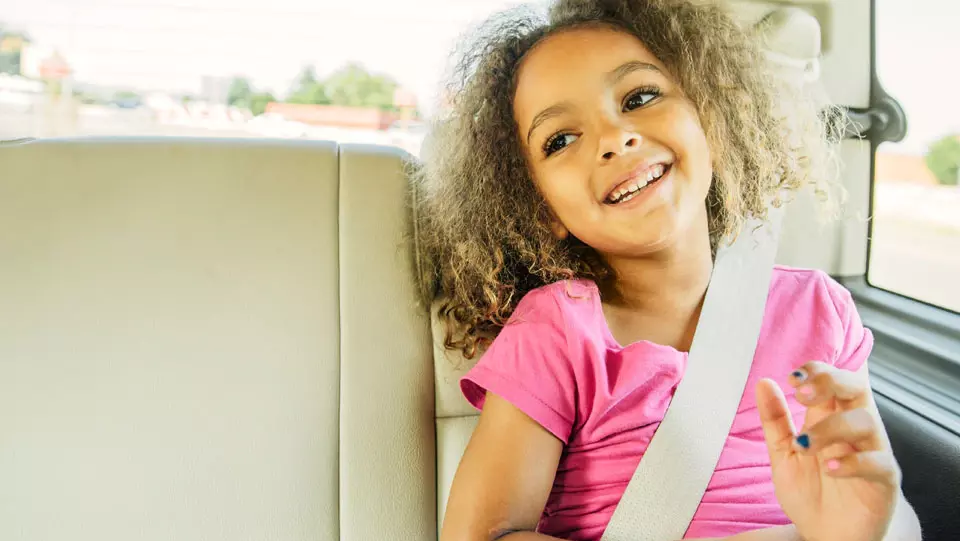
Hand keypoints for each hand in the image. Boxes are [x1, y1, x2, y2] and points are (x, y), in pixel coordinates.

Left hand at [756, 361, 901, 540]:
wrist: (829, 536)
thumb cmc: (812, 491)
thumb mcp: (784, 454)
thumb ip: (775, 420)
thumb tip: (763, 383)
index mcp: (831, 417)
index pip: (833, 379)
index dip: (817, 371)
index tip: (792, 379)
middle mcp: (855, 429)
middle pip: (856, 388)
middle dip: (830, 382)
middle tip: (802, 395)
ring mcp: (872, 452)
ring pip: (866, 422)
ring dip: (831, 427)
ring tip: (804, 445)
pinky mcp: (884, 480)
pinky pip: (878, 462)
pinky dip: (853, 462)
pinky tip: (829, 469)